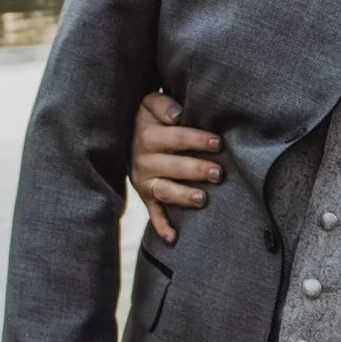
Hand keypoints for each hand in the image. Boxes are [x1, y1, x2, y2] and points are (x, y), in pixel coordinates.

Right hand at [129, 91, 224, 243]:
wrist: (122, 137)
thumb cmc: (147, 118)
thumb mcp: (149, 104)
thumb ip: (162, 104)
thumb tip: (177, 114)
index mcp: (148, 136)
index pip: (176, 138)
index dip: (197, 139)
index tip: (218, 142)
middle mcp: (144, 161)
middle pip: (174, 166)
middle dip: (196, 169)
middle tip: (218, 173)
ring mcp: (145, 181)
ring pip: (165, 191)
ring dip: (183, 196)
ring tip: (203, 199)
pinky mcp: (145, 196)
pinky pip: (153, 213)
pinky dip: (162, 226)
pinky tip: (173, 237)